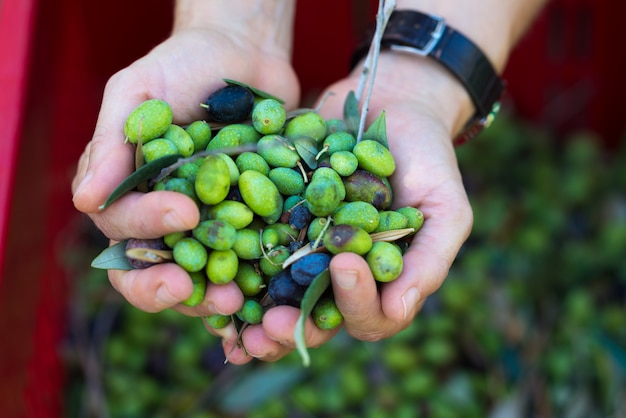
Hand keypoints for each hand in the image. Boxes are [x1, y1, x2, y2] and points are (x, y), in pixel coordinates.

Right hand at [72, 26, 298, 318]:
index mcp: (128, 190)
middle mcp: (164, 216)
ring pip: (199, 276)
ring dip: (211, 295)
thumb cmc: (182, 66)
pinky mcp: (249, 223)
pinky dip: (255, 277)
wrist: (244, 56)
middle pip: (152, 269)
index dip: (146, 227)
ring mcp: (208, 224)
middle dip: (169, 287)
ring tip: (235, 299)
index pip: (122, 225)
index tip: (184, 211)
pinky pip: (248, 259)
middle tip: (195, 289)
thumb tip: (84, 199)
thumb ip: (112, 142)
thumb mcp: (137, 89)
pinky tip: (267, 289)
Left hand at [224, 52, 473, 363]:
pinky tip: (205, 268)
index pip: (368, 315)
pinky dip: (230, 263)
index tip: (343, 263)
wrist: (390, 103)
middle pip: (315, 318)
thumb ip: (429, 259)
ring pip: (276, 293)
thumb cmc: (428, 157)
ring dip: (252, 311)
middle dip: (291, 326)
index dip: (354, 303)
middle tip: (268, 325)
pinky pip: (250, 247)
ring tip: (230, 317)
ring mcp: (304, 249)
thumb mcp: (444, 207)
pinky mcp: (276, 219)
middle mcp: (338, 274)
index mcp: (380, 281)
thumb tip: (400, 308)